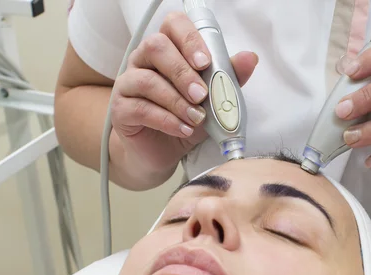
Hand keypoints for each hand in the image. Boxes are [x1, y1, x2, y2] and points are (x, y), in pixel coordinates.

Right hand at [111, 12, 257, 175]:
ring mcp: (128, 83)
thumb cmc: (187, 119)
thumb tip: (250, 58)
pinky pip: (140, 108)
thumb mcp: (213, 100)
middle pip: (156, 47)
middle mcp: (143, 60)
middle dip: (183, 71)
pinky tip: (184, 130)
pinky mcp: (120, 110)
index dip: (189, 39)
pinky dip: (167, 120)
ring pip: (147, 80)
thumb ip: (228, 78)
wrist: (164, 153)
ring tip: (197, 118)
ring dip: (177, 101)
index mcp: (167, 49)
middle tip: (202, 95)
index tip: (206, 62)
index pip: (173, 25)